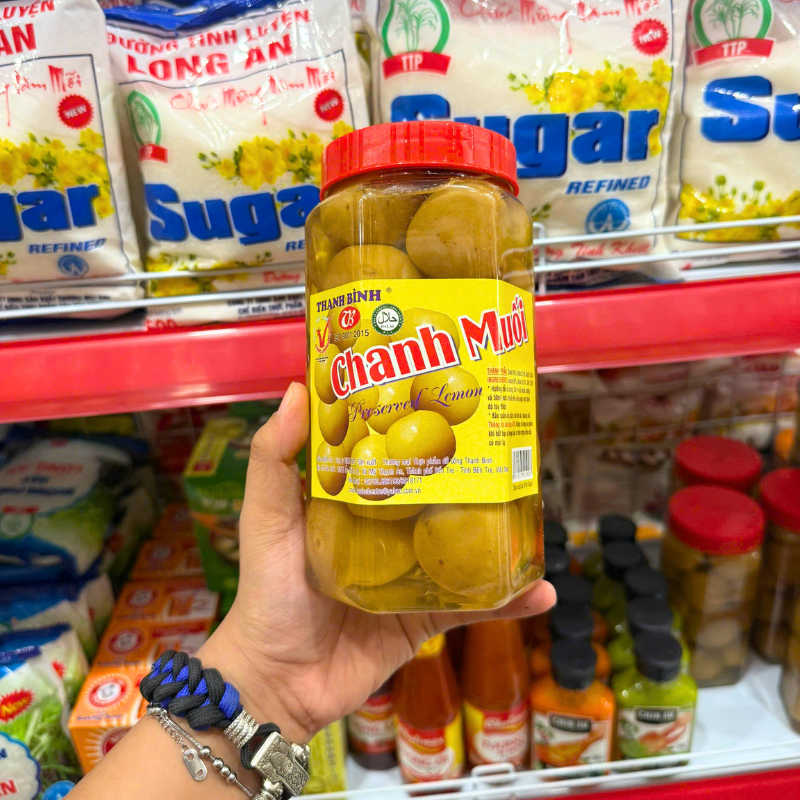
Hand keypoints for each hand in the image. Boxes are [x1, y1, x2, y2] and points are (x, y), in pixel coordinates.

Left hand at [201, 382, 554, 742]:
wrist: (279, 681)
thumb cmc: (267, 593)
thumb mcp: (267, 518)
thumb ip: (274, 459)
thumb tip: (295, 389)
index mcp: (349, 502)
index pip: (385, 453)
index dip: (411, 424)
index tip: (442, 389)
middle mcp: (384, 532)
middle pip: (434, 495)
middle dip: (469, 472)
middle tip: (505, 442)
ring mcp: (409, 575)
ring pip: (462, 546)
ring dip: (499, 532)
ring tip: (534, 507)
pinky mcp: (424, 618)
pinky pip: (471, 605)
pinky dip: (506, 601)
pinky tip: (539, 589)